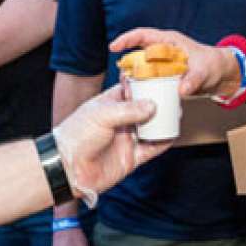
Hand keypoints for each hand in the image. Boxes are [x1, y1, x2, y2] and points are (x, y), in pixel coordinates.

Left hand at [52, 85, 168, 205]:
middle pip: (144, 108)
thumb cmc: (77, 136)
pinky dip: (163, 142)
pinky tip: (173, 134)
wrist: (68, 169)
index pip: (131, 89)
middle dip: (159, 103)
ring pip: (151, 128)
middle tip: (175, 96)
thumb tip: (153, 105)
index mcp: (109, 104)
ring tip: (177, 113)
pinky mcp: (130, 157)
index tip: (161, 77)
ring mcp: (126, 139)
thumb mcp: (101, 115)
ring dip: (163, 122)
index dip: (145, 83)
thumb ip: (128, 110)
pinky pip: (152, 148)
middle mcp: (119, 121)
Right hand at [110, 28, 239, 97]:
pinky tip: (141, 99)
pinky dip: (144, 90)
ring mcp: (162, 66)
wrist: (220, 75)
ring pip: (141, 71)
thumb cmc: (213, 64)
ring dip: (134, 81)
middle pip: (137, 56)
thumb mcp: (204, 71)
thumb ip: (193, 80)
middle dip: (127, 67)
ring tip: (130, 93)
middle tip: (124, 80)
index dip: (127, 39)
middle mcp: (161, 52)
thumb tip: (182, 90)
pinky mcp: (164, 78)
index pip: (143, 35)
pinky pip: (149, 83)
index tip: (114, 47)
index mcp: (168, 42)